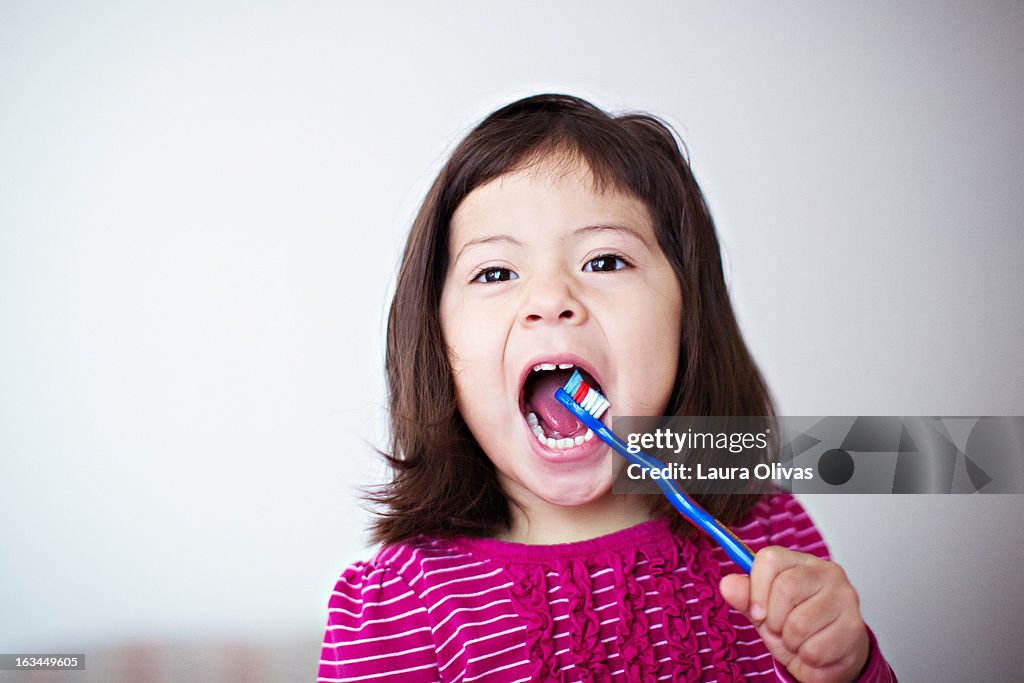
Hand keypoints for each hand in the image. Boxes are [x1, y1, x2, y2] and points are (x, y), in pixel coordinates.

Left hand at [719, 546, 869, 682]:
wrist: (829, 658)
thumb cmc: (794, 629)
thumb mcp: (763, 612)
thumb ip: (745, 597)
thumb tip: (728, 584)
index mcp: (800, 562)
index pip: (769, 558)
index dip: (756, 589)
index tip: (757, 612)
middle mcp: (826, 572)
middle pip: (785, 588)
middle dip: (774, 620)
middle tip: (781, 629)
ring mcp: (845, 597)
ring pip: (799, 623)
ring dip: (791, 642)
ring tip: (800, 640)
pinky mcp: (855, 627)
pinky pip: (815, 649)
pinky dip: (808, 658)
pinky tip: (817, 650)